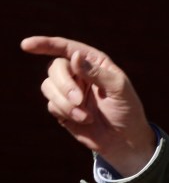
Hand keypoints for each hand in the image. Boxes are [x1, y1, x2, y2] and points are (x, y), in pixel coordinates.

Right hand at [21, 36, 155, 175]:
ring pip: (48, 86)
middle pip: (55, 68)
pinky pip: (51, 104)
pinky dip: (66, 112)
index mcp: (95, 63)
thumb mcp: (119, 89)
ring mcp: (69, 91)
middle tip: (78, 100)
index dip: (46, 44)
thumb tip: (74, 55)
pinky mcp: (62, 108)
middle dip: (64, 84)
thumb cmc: (127, 110)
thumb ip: (97, 72)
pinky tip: (83, 120)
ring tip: (86, 116)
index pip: (68, 48)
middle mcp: (79, 73)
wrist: (124, 139)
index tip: (26, 45)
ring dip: (65, 102)